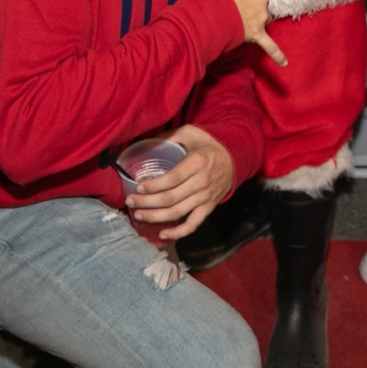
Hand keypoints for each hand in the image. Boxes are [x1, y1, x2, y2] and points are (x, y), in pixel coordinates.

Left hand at [127, 124, 234, 239]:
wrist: (236, 156)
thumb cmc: (209, 143)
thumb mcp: (191, 132)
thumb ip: (169, 136)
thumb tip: (145, 142)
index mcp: (197, 162)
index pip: (172, 179)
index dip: (153, 186)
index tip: (138, 187)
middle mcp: (202, 182)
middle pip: (170, 198)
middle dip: (147, 202)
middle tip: (130, 201)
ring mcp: (206, 197)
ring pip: (178, 213)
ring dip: (156, 217)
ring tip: (138, 215)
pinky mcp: (209, 207)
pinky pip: (193, 224)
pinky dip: (178, 232)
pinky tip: (163, 234)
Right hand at [203, 0, 286, 65]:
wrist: (203, 14)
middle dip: (251, 1)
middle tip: (232, 3)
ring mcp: (260, 17)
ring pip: (264, 17)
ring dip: (254, 18)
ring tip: (235, 18)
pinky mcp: (256, 34)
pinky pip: (269, 45)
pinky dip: (277, 54)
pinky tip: (285, 64)